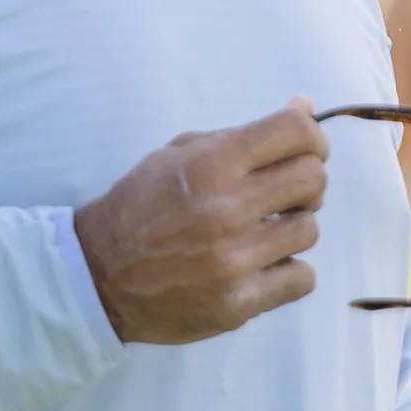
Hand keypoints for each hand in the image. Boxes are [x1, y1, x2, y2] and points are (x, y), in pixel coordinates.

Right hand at [73, 100, 330, 343]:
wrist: (97, 276)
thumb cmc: (140, 207)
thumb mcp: (177, 155)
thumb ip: (241, 134)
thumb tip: (304, 106)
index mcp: (211, 164)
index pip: (295, 133)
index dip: (312, 136)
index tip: (305, 148)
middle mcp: (226, 209)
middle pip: (313, 179)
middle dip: (307, 181)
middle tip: (284, 192)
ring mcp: (233, 260)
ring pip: (309, 230)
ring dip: (292, 228)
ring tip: (262, 232)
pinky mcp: (238, 303)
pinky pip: (302, 277)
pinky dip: (288, 271)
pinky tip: (262, 265)